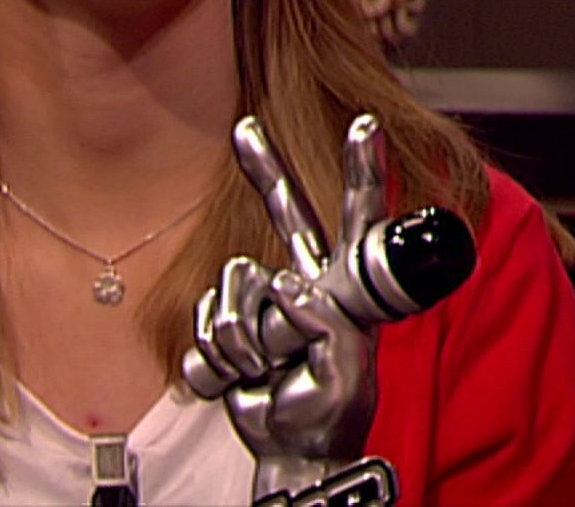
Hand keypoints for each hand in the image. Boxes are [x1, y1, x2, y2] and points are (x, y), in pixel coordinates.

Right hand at [188, 115, 389, 468]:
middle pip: (283, 214)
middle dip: (264, 169)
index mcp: (343, 288)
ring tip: (264, 370)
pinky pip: (205, 323)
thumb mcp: (346, 375)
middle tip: (245, 130)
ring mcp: (262, 302)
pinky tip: (241, 379)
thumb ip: (325, 327)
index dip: (363, 173)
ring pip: (233, 286)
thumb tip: (288, 286)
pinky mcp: (226, 326)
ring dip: (241, 338)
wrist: (289, 448)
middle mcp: (303, 282)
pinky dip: (219, 359)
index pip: (358, 222)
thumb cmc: (331, 414)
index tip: (368, 126)